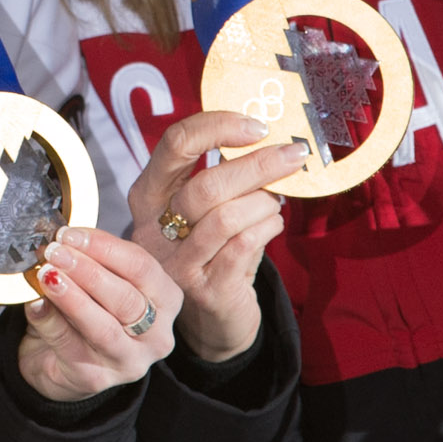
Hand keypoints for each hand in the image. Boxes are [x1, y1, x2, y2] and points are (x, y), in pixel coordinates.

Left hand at [19, 226, 182, 403]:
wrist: (58, 363)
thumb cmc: (83, 315)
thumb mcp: (93, 284)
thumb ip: (87, 264)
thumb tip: (61, 242)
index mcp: (164, 301)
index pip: (143, 268)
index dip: (105, 247)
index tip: (70, 234)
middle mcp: (156, 335)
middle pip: (128, 298)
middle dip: (88, 270)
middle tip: (55, 252)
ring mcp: (129, 361)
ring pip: (104, 328)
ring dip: (72, 297)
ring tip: (47, 275)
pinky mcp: (97, 379)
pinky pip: (71, 347)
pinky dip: (50, 321)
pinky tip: (35, 304)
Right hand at [127, 111, 299, 361]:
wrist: (209, 315)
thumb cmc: (212, 249)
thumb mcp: (201, 210)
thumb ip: (223, 176)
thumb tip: (272, 140)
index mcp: (148, 195)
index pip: (174, 144)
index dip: (217, 126)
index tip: (257, 127)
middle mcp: (153, 228)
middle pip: (205, 186)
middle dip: (258, 166)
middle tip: (293, 155)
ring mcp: (178, 262)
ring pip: (225, 218)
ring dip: (264, 202)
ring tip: (276, 201)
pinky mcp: (206, 289)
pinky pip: (244, 247)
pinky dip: (267, 227)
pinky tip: (273, 224)